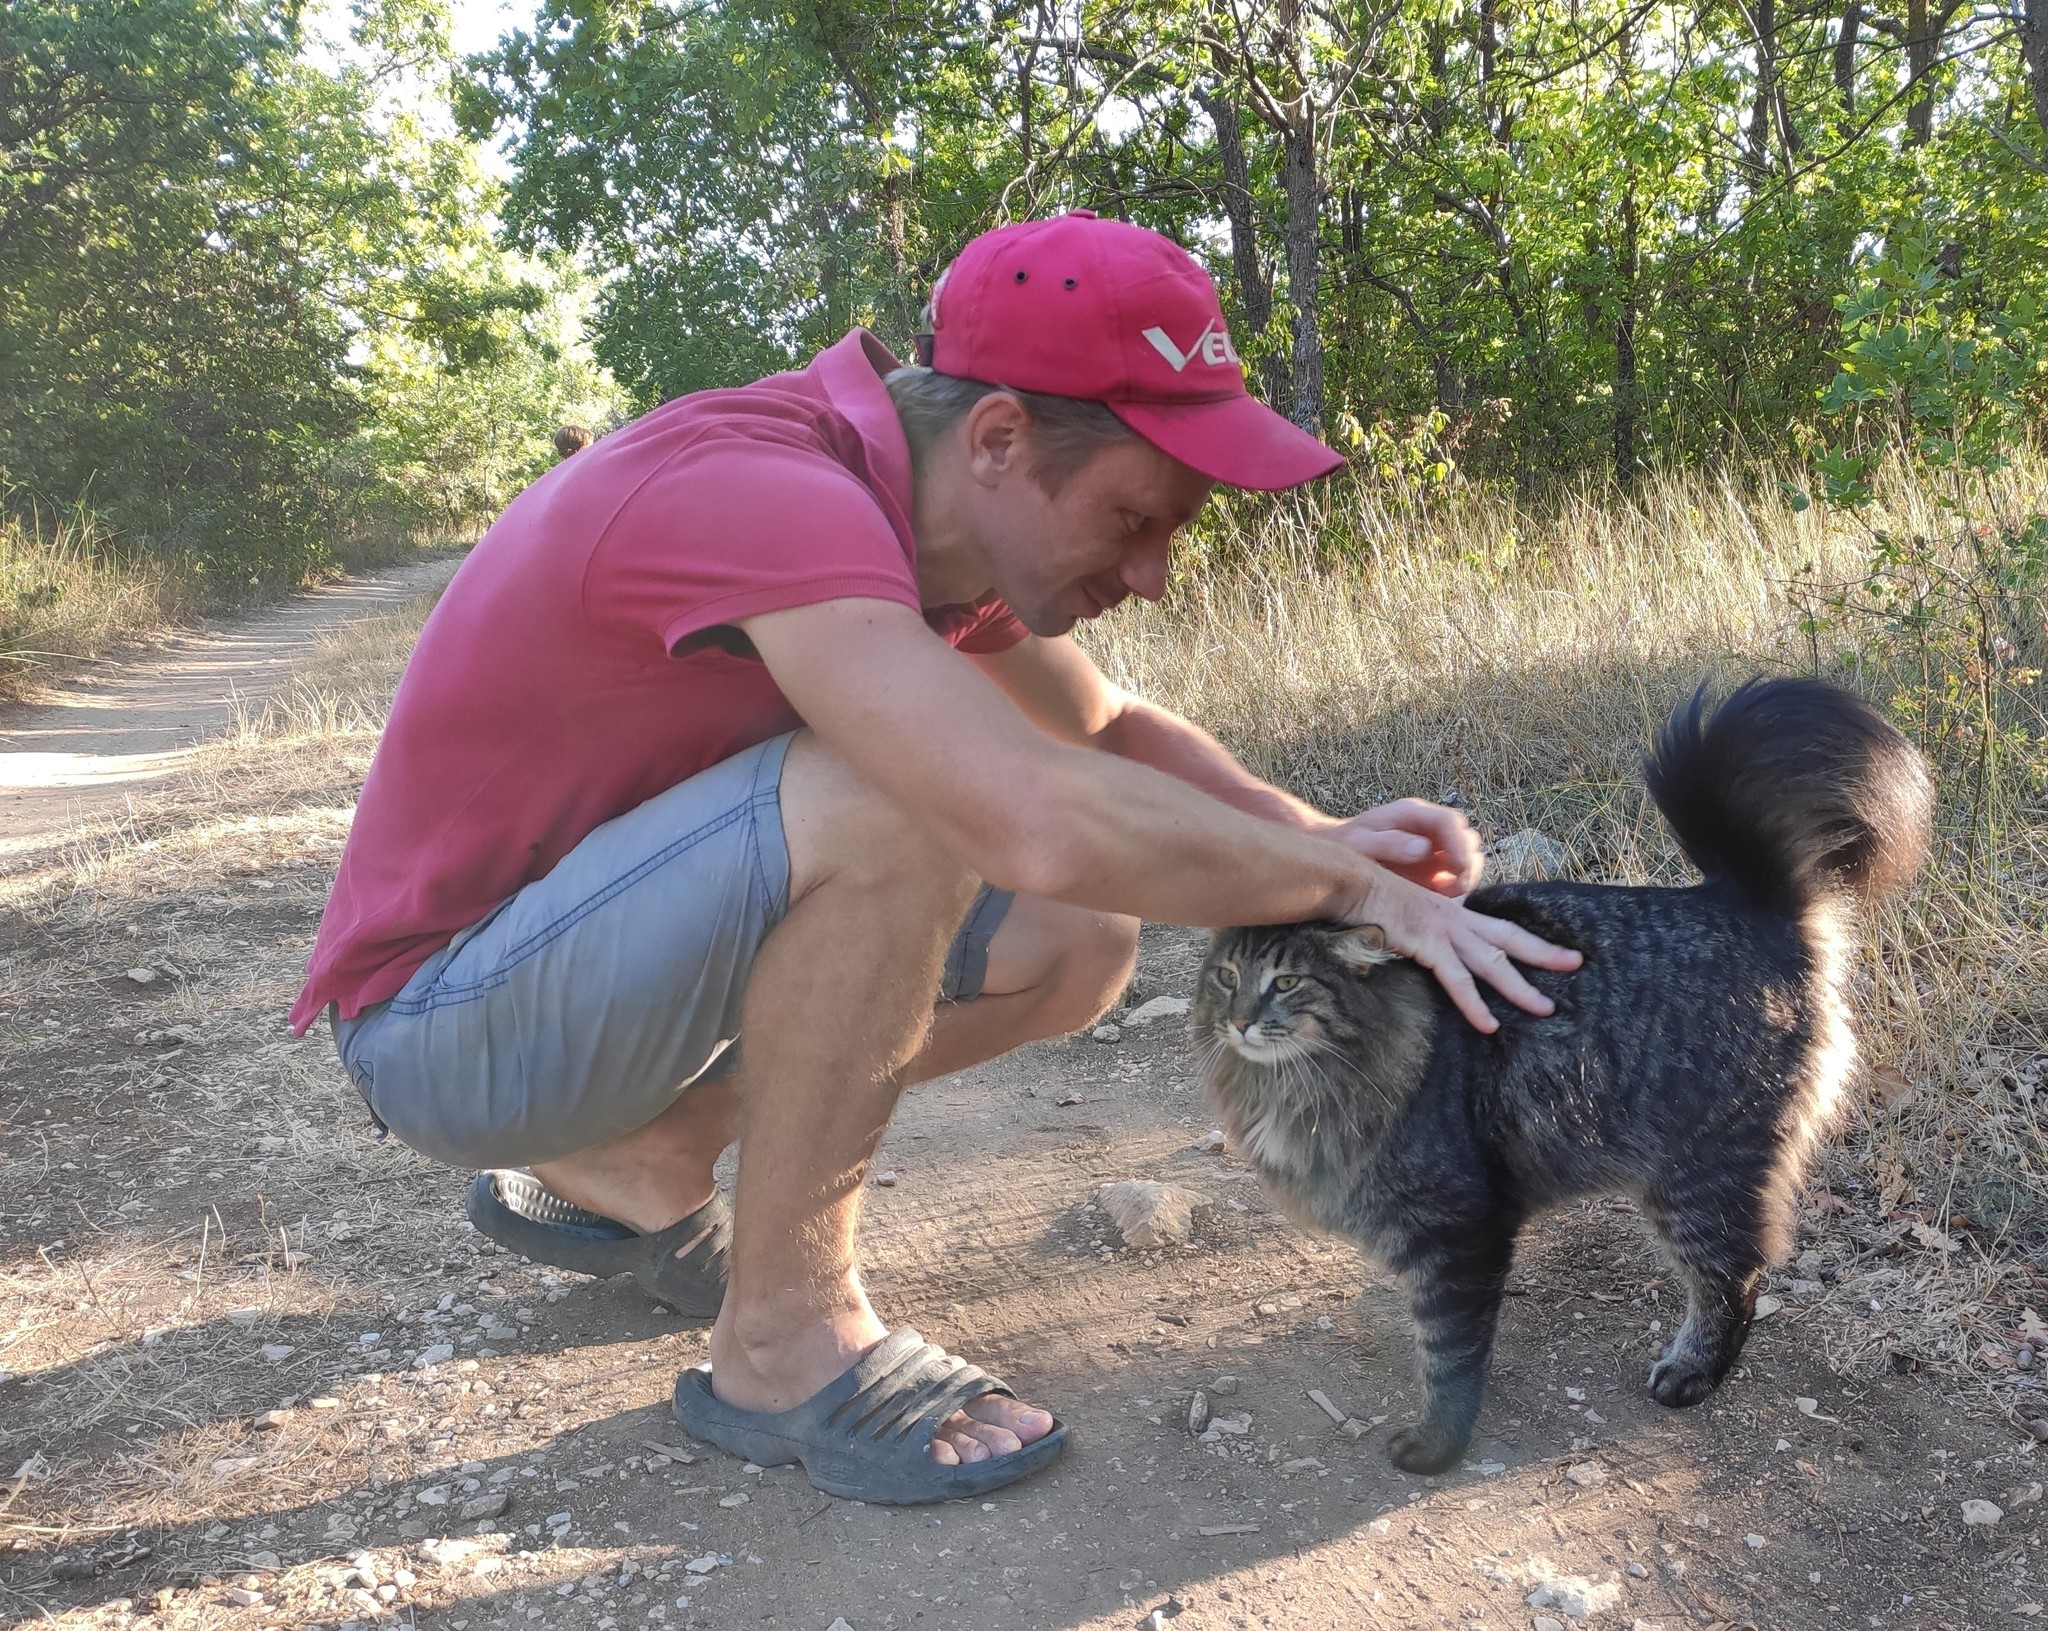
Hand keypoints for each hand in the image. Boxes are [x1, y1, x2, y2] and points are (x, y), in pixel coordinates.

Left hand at [1326, 798, 1482, 895]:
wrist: (1336, 851)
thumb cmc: (1344, 844)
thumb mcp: (1359, 843)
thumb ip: (1389, 844)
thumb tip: (1422, 849)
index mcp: (1413, 813)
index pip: (1449, 822)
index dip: (1459, 845)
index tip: (1458, 869)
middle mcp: (1428, 827)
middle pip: (1466, 837)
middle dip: (1467, 862)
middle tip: (1456, 886)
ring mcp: (1433, 846)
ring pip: (1468, 855)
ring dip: (1466, 875)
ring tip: (1451, 894)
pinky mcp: (1434, 866)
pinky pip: (1457, 875)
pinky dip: (1457, 887)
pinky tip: (1444, 898)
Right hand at [1349, 868, 1581, 1033]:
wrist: (1352, 883)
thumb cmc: (1373, 897)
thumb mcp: (1409, 912)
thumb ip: (1426, 928)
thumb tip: (1434, 946)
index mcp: (1454, 912)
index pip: (1500, 926)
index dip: (1529, 937)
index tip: (1553, 947)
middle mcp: (1456, 918)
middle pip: (1510, 938)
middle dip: (1545, 952)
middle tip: (1576, 963)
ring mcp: (1444, 930)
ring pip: (1492, 962)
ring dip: (1520, 987)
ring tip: (1545, 1009)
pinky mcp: (1427, 944)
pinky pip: (1457, 980)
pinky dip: (1474, 1004)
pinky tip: (1488, 1025)